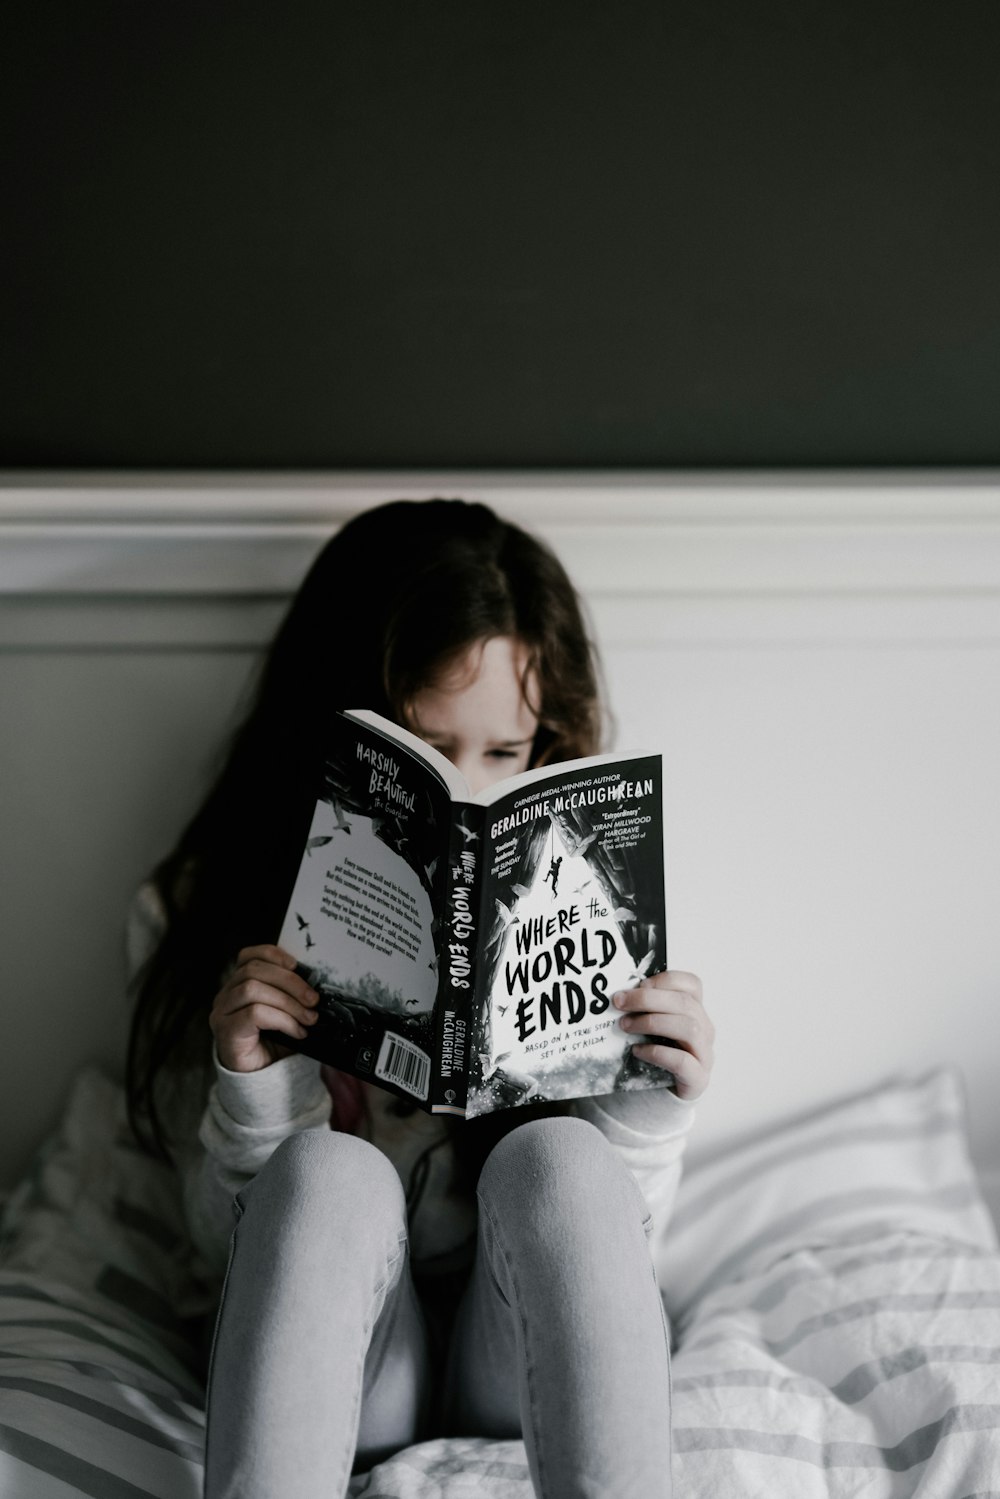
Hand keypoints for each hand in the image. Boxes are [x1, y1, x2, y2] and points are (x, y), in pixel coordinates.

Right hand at [210, 944, 319, 1072]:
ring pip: (253, 989)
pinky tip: (297, 1032)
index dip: (272, 954)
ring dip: (288, 1002)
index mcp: (238, 985)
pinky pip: (254, 1013)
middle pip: (254, 971)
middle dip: (290, 982)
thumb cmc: (274, 1043)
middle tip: (314, 1000)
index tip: (297, 965)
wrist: (260, 1078)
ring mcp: (222, 1012)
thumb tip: (317, 985)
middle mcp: (225, 995)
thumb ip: (292, 994)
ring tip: (308, 1019)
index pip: (248, 956)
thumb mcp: (285, 1012)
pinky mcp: (226, 1030)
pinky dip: (282, 1020)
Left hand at [612, 970, 713, 1101]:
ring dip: (653, 1022)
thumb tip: (619, 994)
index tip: (639, 984)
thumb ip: (644, 1009)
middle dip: (648, 999)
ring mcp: (705, 1055)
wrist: (660, 1096)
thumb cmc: (654, 1055)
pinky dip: (657, 1053)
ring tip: (625, 1026)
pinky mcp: (698, 1079)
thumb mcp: (651, 1027)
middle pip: (685, 1004)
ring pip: (689, 1028)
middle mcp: (705, 1030)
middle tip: (619, 1002)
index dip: (666, 980)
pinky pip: (682, 1061)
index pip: (692, 985)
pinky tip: (637, 1051)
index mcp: (695, 1012)